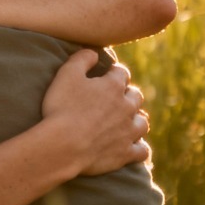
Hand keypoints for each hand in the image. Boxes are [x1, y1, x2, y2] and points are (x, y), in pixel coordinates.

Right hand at [41, 50, 149, 175]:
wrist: (64, 145)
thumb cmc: (62, 108)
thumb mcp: (66, 74)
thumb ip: (81, 59)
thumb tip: (93, 52)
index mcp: (113, 86)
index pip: (121, 73)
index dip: (114, 72)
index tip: (107, 74)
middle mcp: (126, 107)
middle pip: (136, 96)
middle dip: (128, 94)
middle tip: (116, 98)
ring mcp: (129, 132)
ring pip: (142, 122)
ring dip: (136, 119)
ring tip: (127, 121)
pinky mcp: (126, 153)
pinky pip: (142, 151)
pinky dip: (140, 148)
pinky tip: (134, 146)